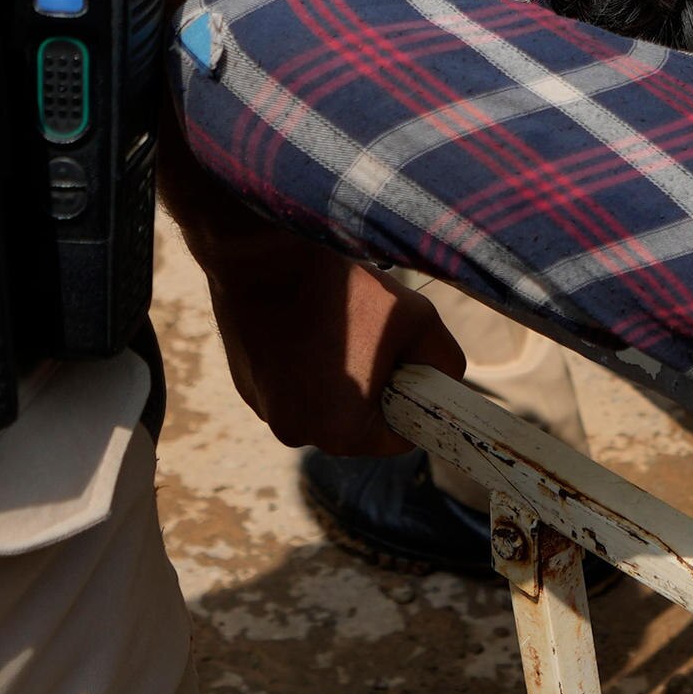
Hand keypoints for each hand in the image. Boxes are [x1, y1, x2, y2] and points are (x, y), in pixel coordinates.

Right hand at [193, 221, 467, 456]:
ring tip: (336, 331)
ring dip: (336, 380)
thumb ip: (445, 361)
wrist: (265, 256)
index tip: (408, 368)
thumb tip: (446, 380)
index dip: (412, 403)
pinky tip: (305, 329)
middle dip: (373, 390)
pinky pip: (290, 389)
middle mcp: (299, 434)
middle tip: (372, 341)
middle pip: (357, 424)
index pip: (398, 437)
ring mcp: (266, 412)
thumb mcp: (418, 319)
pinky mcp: (246, 387)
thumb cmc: (343, 290)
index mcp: (343, 433)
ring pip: (322, 406)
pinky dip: (302, 369)